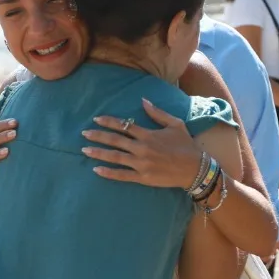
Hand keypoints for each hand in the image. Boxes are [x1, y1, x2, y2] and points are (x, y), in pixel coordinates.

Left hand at [83, 98, 201, 187]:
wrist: (195, 168)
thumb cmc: (186, 145)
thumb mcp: (175, 124)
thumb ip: (157, 113)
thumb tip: (143, 100)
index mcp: (148, 134)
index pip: (124, 125)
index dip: (108, 122)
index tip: (96, 119)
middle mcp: (141, 148)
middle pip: (115, 140)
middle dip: (98, 136)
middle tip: (84, 134)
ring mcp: (141, 164)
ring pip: (115, 157)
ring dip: (98, 153)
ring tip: (84, 150)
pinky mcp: (142, 177)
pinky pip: (122, 175)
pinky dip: (108, 173)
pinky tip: (96, 170)